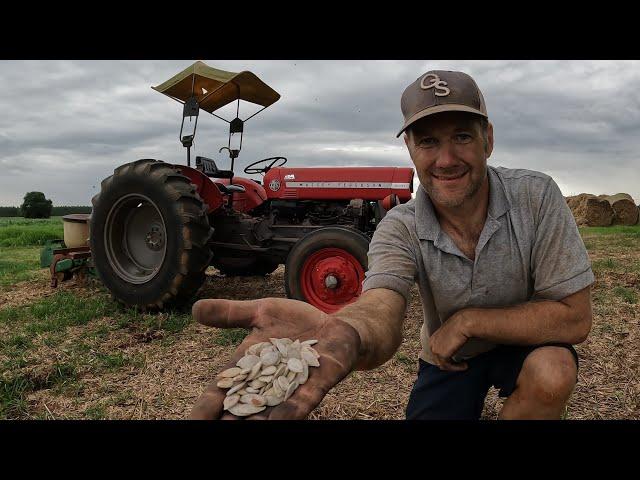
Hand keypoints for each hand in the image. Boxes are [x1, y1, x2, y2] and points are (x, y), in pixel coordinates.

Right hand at [189, 297, 360, 419]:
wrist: (335, 325)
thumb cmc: (295, 323)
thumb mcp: (261, 312)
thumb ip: (231, 314)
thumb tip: (194, 308)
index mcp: (248, 368)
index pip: (219, 392)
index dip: (205, 408)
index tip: (193, 421)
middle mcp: (266, 385)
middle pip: (240, 409)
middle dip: (227, 421)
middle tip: (215, 428)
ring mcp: (291, 388)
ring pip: (268, 414)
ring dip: (254, 423)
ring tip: (238, 429)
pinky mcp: (317, 386)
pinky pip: (301, 403)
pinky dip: (289, 413)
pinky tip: (279, 423)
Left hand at [429, 310, 472, 370]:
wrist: (462, 323)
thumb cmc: (460, 325)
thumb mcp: (450, 333)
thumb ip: (448, 341)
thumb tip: (452, 348)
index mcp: (433, 339)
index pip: (436, 353)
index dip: (445, 359)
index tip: (455, 361)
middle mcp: (432, 344)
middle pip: (438, 360)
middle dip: (449, 364)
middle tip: (459, 365)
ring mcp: (435, 350)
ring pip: (443, 365)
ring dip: (454, 367)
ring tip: (464, 365)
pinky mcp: (441, 354)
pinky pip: (448, 366)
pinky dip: (457, 368)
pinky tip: (465, 365)